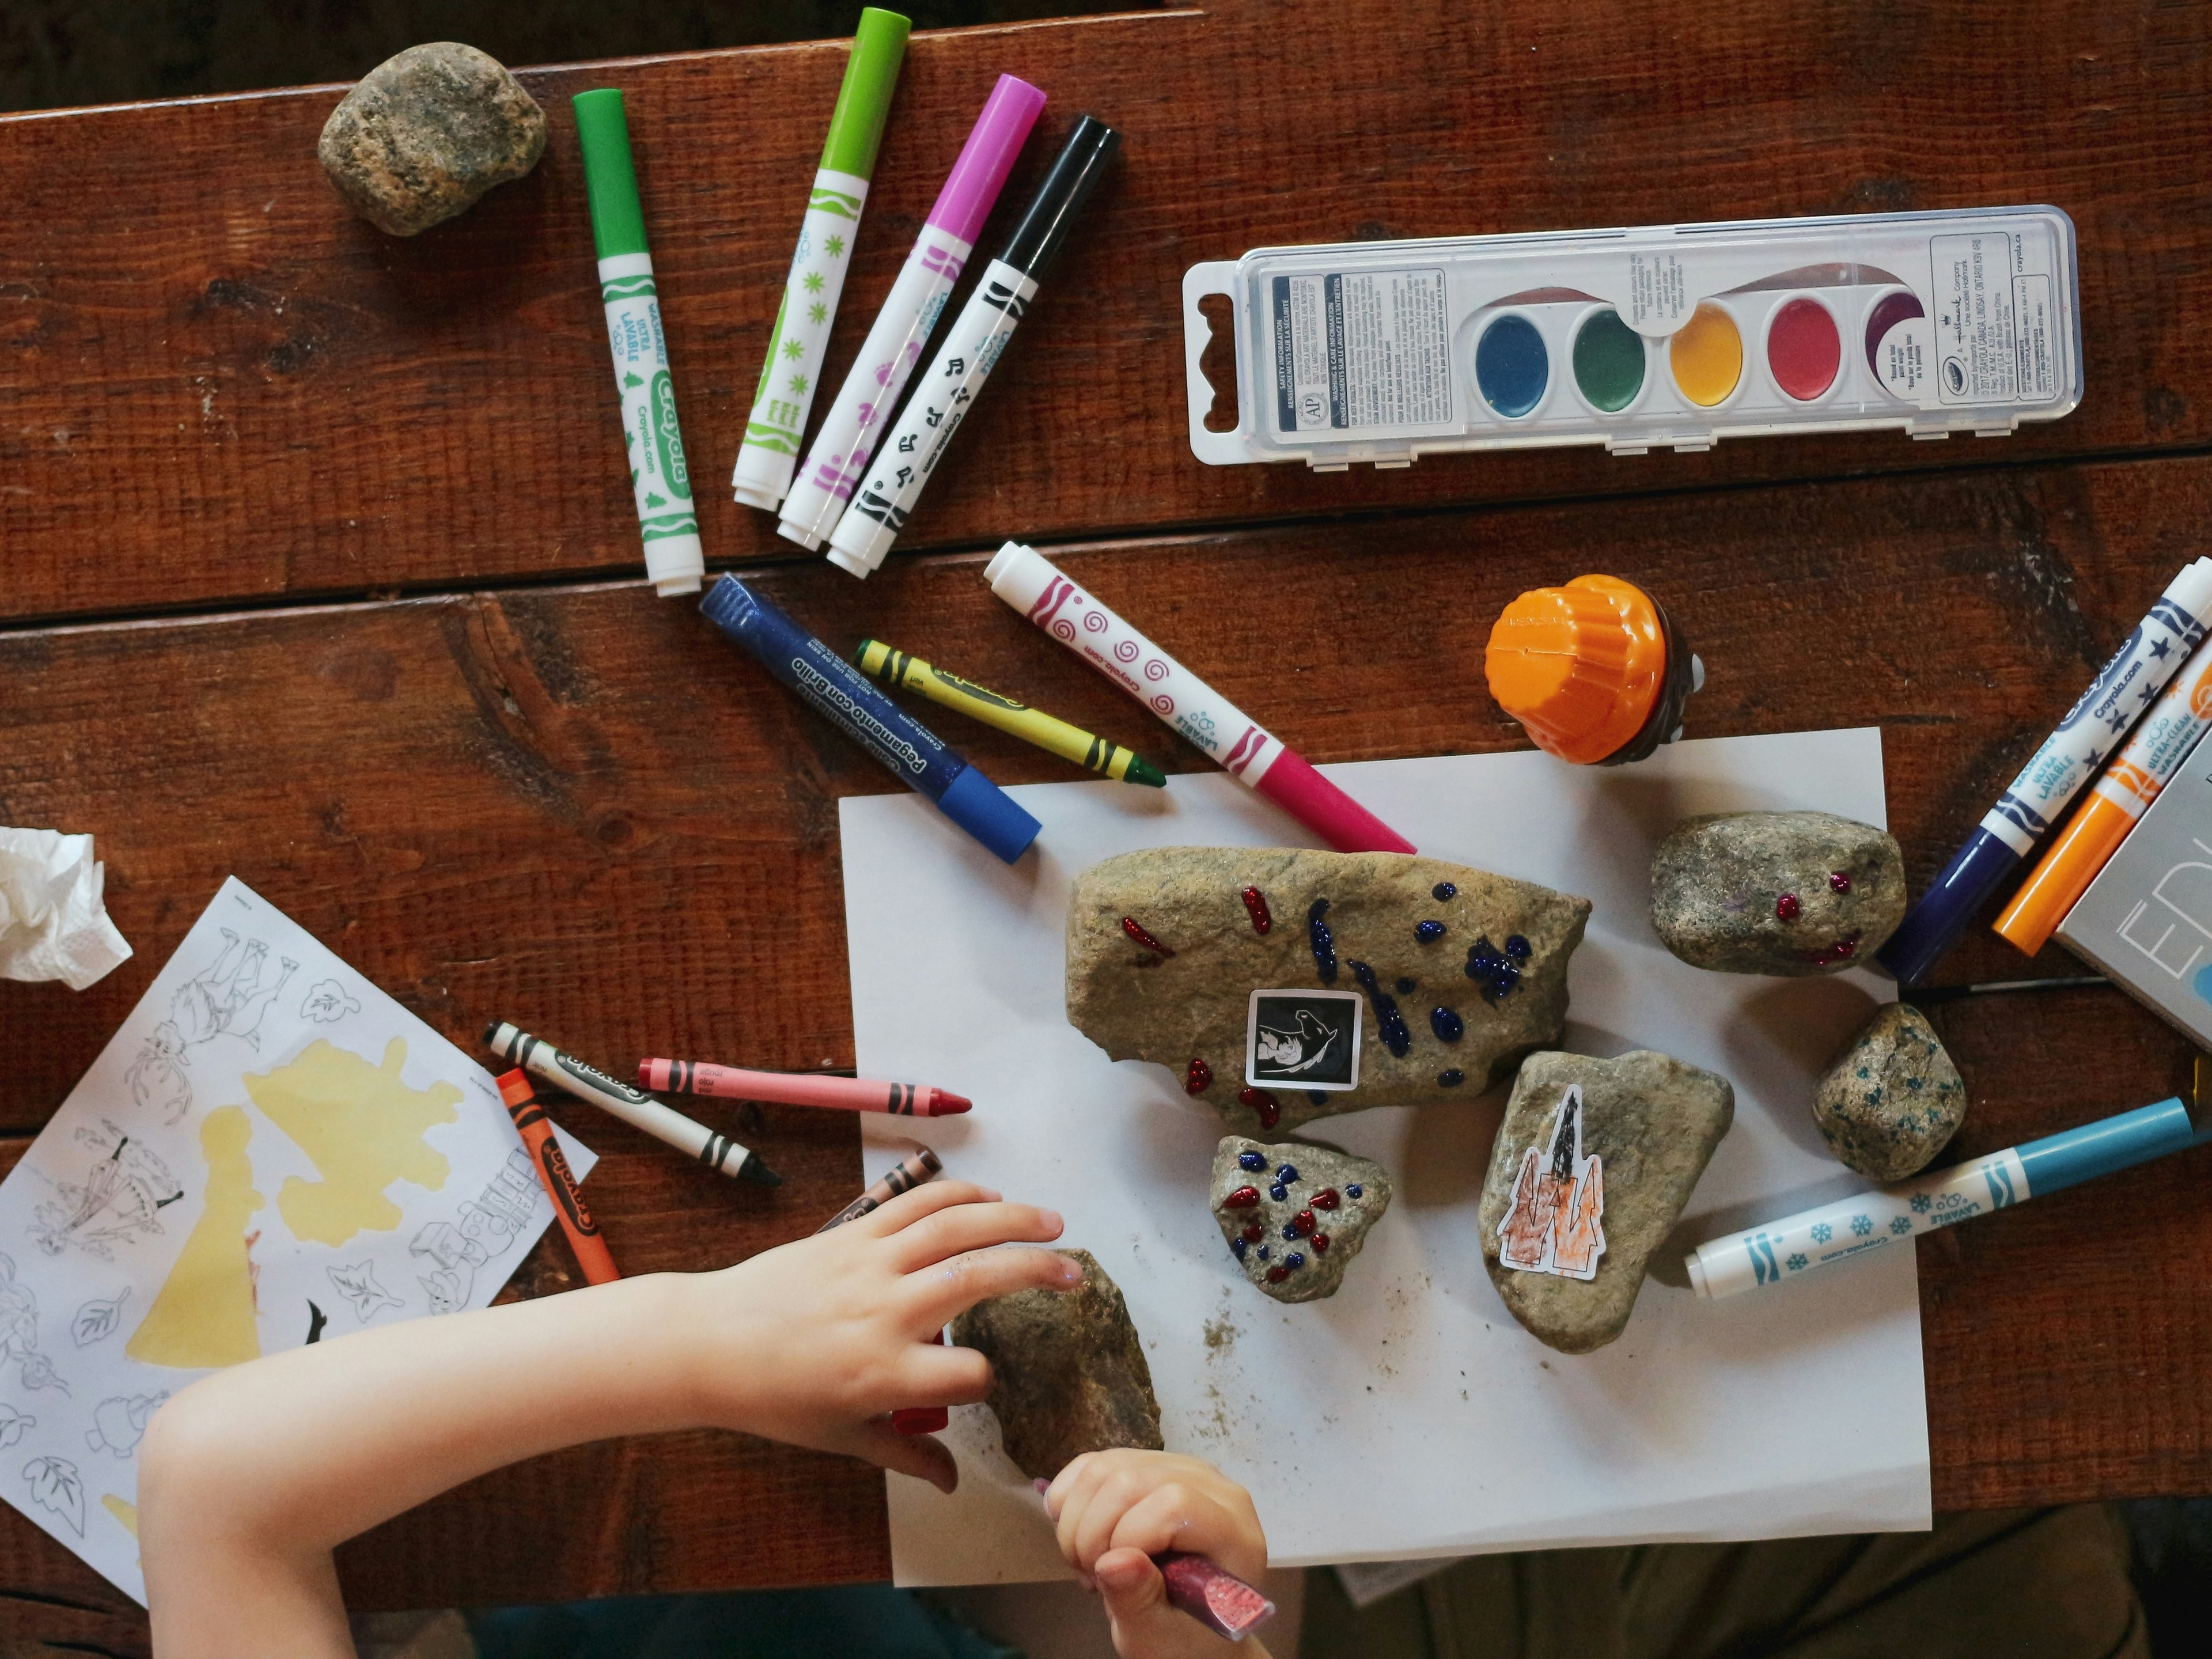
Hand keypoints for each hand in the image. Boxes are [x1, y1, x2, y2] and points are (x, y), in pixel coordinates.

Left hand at [675, 1180, 1077, 1492]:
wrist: (710, 1343)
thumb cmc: (777, 1399)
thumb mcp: (843, 1438)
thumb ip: (906, 1456)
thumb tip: (956, 1483)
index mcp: (885, 1374)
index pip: (968, 1374)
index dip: (987, 1380)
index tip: (983, 1381)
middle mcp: (885, 1313)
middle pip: (979, 1279)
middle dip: (1036, 1272)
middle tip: (1076, 1274)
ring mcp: (870, 1265)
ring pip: (955, 1226)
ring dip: (1012, 1218)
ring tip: (1054, 1221)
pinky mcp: (853, 1232)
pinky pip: (915, 1203)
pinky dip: (958, 1193)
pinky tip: (992, 1197)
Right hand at [1045, 1449, 1270, 1658]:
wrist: (1186, 1626)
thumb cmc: (1184, 1637)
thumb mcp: (1160, 1636)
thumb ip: (1139, 1600)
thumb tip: (1113, 1561)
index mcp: (1233, 1530)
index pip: (1174, 1503)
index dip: (1128, 1536)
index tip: (1110, 1580)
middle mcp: (1213, 1484)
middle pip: (1130, 1480)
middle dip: (1091, 1532)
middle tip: (1092, 1577)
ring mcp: (1179, 1467)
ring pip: (1105, 1467)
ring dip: (1077, 1519)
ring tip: (1088, 1563)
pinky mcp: (1147, 1463)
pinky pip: (1093, 1463)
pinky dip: (1070, 1500)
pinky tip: (1079, 1537)